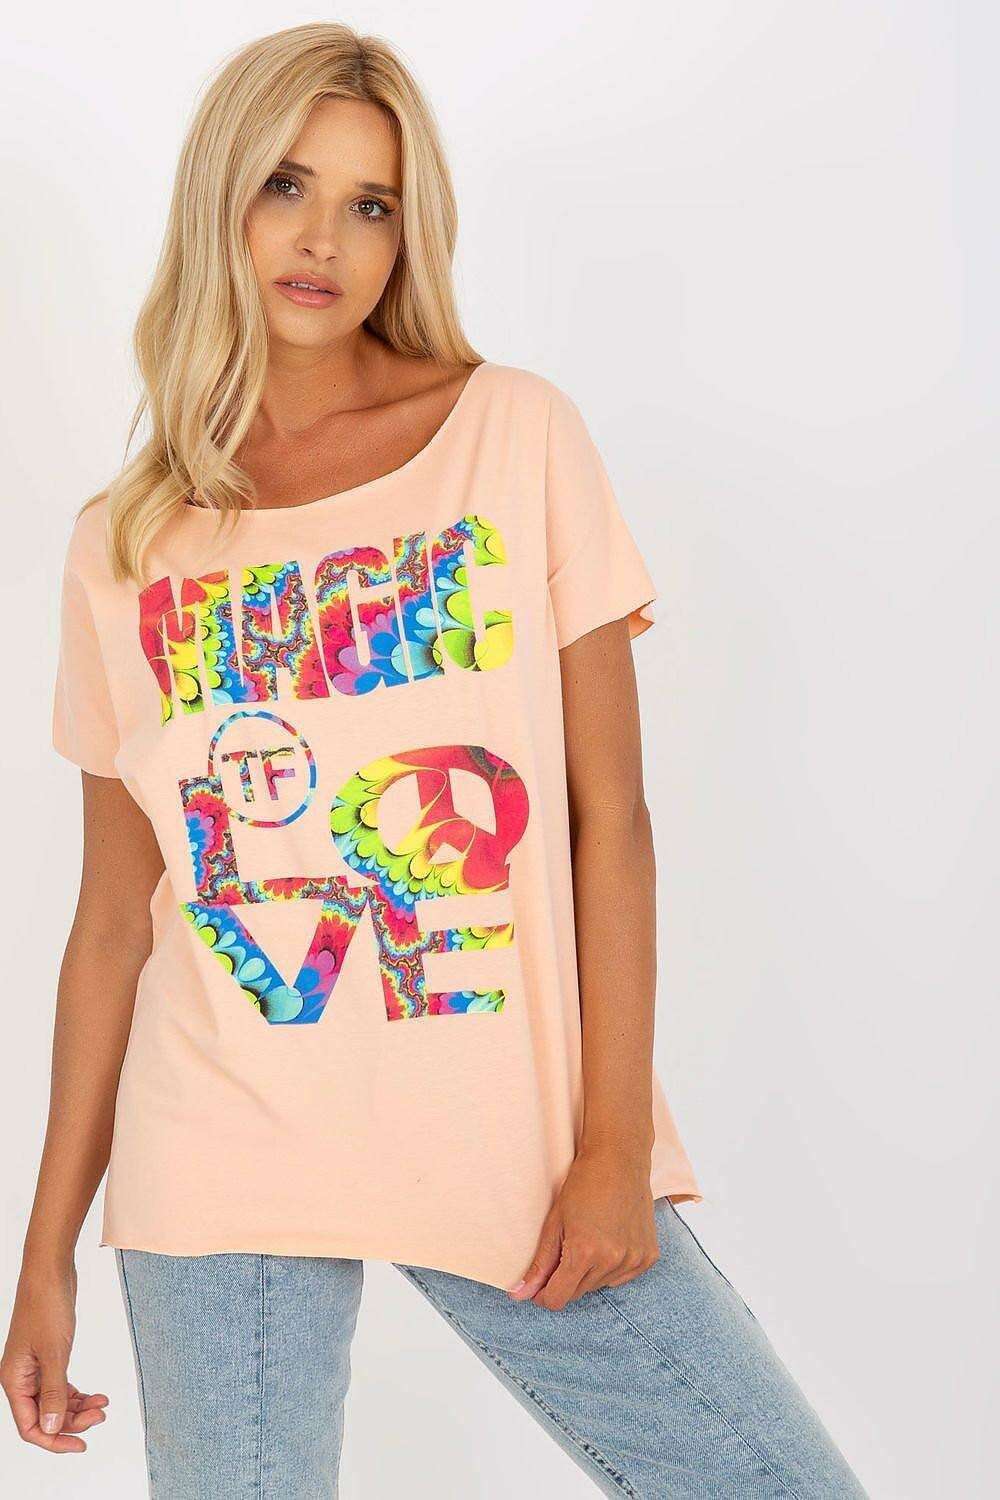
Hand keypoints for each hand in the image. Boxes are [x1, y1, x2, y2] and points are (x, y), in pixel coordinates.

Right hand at [1, 1258, 108, 1453]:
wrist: (50, 1271)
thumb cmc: (46, 1306)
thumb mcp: (54, 1353)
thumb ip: (53, 1393)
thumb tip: (51, 1427)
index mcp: (14, 1381)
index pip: (30, 1427)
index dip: (54, 1440)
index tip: (81, 1445)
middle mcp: (22, 1378)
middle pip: (45, 1417)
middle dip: (72, 1421)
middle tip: (100, 1416)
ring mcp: (35, 1367)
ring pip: (54, 1402)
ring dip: (78, 1407)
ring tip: (102, 1404)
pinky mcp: (49, 1356)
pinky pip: (60, 1386)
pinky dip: (77, 1393)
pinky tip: (96, 1394)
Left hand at [508, 1144, 659, 1309]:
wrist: (619, 1159)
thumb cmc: (583, 1185)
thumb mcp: (554, 1222)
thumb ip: (539, 1264)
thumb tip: (520, 1295)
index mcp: (585, 1252)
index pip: (558, 1299)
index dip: (544, 1294)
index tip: (540, 1283)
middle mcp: (612, 1260)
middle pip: (578, 1293)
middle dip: (566, 1279)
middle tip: (566, 1248)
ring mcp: (633, 1259)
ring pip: (599, 1286)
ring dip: (589, 1273)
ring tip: (590, 1239)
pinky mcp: (648, 1257)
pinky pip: (621, 1278)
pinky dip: (611, 1267)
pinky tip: (609, 1240)